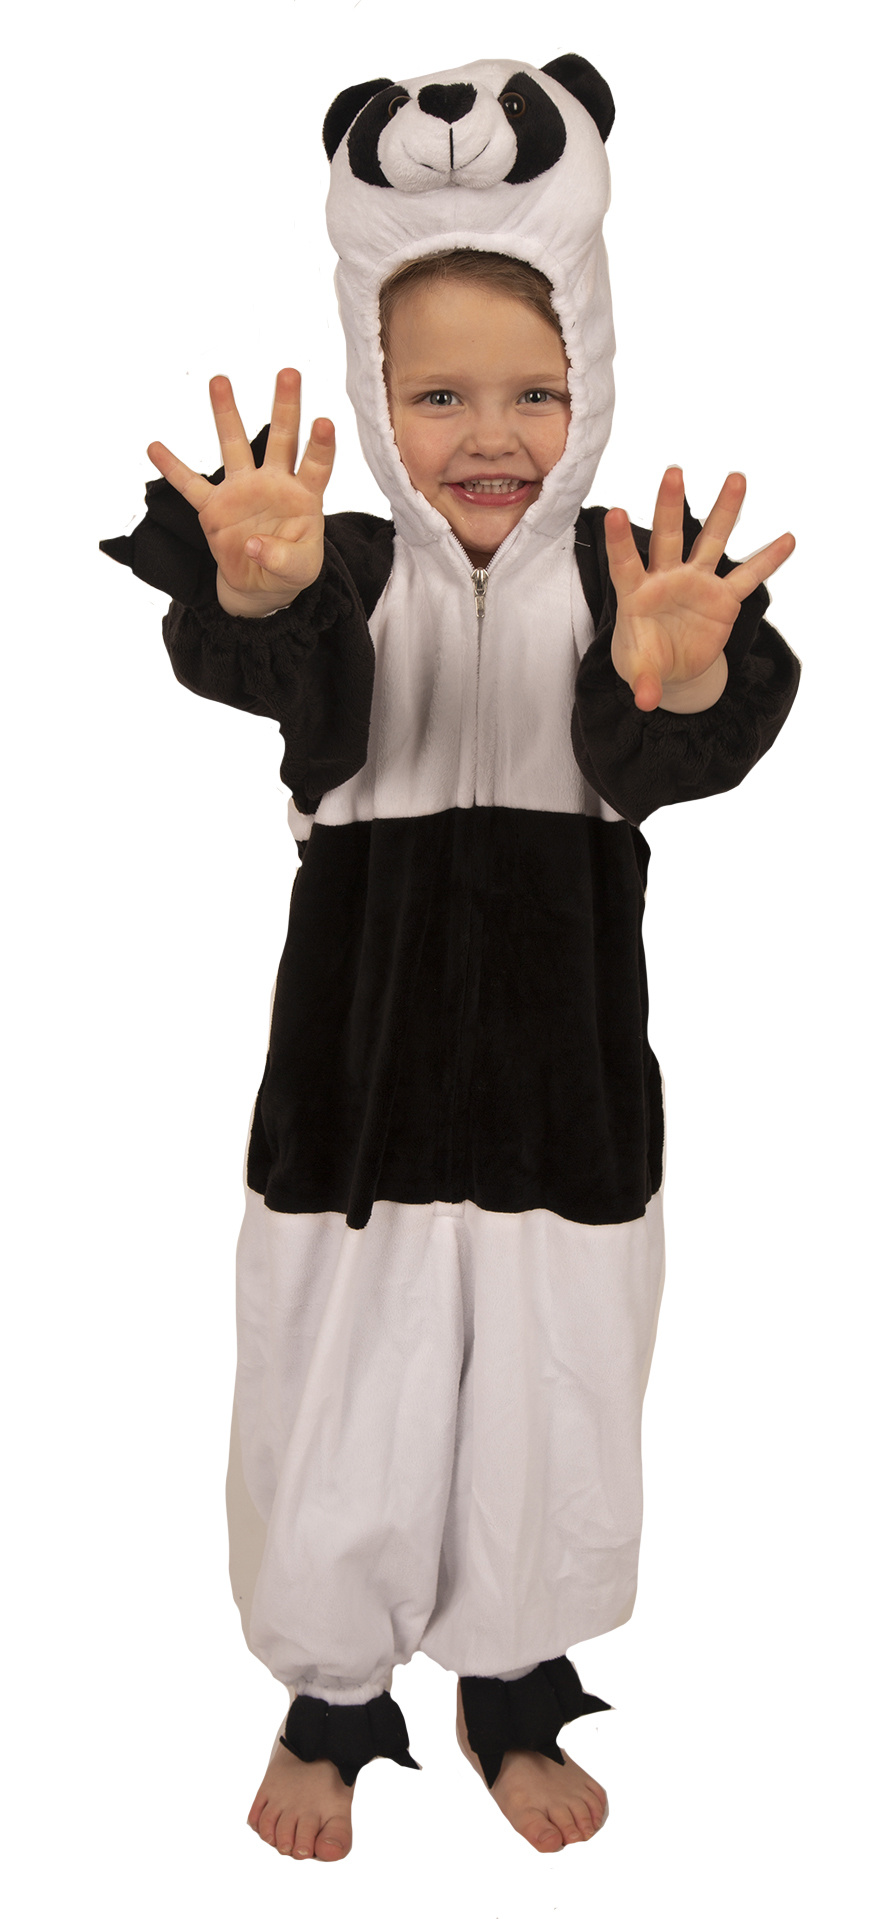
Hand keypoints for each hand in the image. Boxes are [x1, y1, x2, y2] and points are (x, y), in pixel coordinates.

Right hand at [147, 368, 334, 616]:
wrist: (260, 584)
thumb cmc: (290, 569)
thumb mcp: (299, 571)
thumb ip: (282, 558)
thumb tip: (252, 544)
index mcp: (303, 496)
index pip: (316, 465)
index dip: (320, 445)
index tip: (323, 422)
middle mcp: (273, 483)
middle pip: (281, 439)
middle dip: (285, 406)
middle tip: (289, 372)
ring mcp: (242, 490)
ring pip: (234, 446)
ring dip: (227, 414)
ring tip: (219, 380)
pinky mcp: (214, 507)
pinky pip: (190, 485)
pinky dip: (172, 469)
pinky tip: (155, 447)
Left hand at [605, 468, 795, 711]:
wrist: (669, 666)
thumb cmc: (644, 659)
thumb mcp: (640, 671)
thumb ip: (643, 681)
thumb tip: (646, 701)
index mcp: (637, 593)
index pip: (625, 563)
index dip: (620, 541)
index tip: (615, 512)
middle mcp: (667, 578)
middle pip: (668, 537)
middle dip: (670, 506)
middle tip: (674, 471)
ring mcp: (697, 583)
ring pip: (711, 541)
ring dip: (724, 511)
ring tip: (736, 478)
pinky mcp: (723, 599)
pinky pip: (747, 577)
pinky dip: (767, 560)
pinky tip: (787, 539)